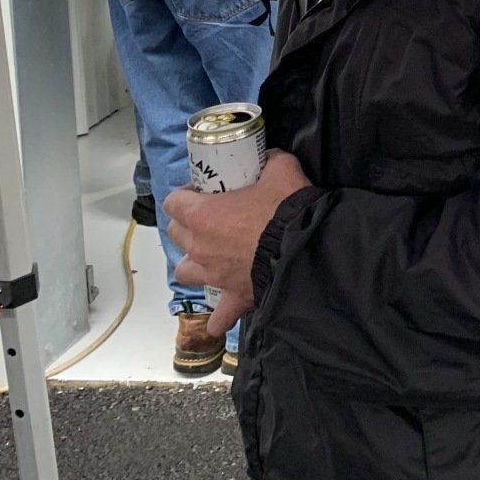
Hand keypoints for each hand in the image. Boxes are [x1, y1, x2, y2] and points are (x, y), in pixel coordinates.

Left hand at [167, 150, 311, 336]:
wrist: (305, 248)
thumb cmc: (285, 207)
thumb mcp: (281, 169)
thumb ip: (270, 161)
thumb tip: (269, 158)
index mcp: (202, 215)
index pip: (174, 202)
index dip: (184, 194)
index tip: (201, 190)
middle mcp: (199, 246)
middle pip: (176, 233)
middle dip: (188, 224)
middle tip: (211, 217)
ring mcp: (212, 274)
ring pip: (185, 270)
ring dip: (193, 262)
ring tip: (210, 256)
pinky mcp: (232, 295)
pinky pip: (219, 315)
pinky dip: (218, 318)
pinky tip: (218, 322)